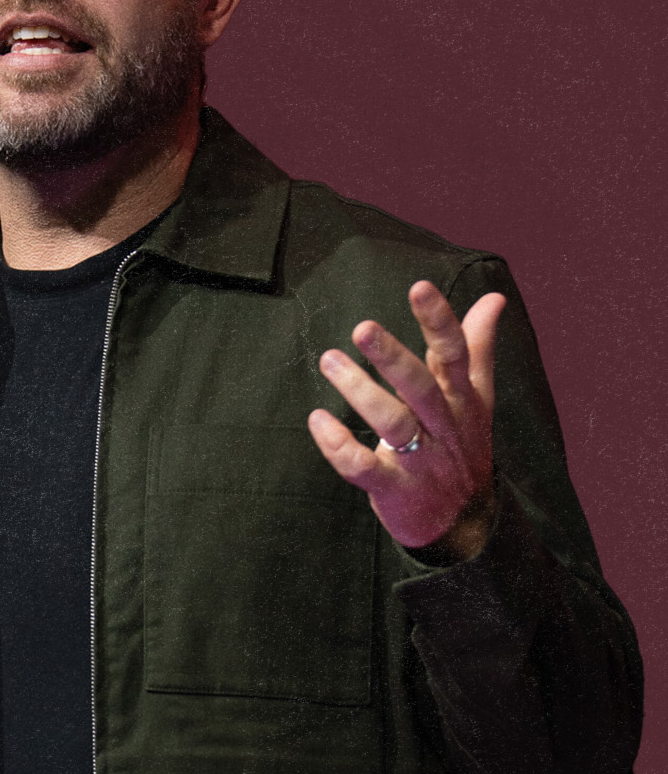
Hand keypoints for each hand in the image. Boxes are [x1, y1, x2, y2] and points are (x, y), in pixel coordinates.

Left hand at [307, 280, 507, 561]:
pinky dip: (340, 446)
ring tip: (329, 360)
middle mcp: (443, 426)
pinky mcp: (395, 489)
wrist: (467, 525)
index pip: (455, 354)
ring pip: (393, 424)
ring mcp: (420, 459)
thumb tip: (493, 298)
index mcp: (460, 398)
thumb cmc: (462, 447)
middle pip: (420, 387)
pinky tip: (319, 420)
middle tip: (361, 327)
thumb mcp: (476, 396)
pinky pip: (364, 468)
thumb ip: (477, 346)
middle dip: (394, 358)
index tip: (418, 287)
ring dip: (360, 392)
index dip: (439, 321)